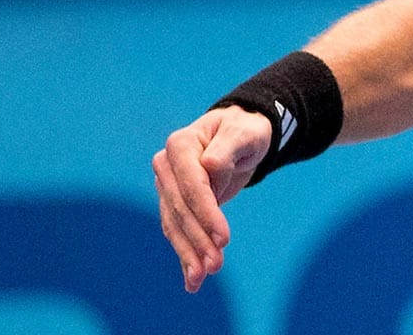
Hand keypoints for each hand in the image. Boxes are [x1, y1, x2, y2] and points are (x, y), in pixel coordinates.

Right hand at [153, 106, 270, 292]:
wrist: (240, 134)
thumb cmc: (245, 131)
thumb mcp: (245, 133)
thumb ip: (227, 148)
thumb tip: (210, 166)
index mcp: (180, 145)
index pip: (192, 186)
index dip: (207, 214)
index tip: (224, 239)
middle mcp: (167, 167)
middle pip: (181, 210)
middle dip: (198, 240)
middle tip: (216, 265)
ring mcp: (167, 187)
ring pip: (175, 226)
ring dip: (189, 254)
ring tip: (202, 277)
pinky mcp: (174, 204)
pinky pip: (178, 232)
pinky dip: (185, 257)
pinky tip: (192, 281)